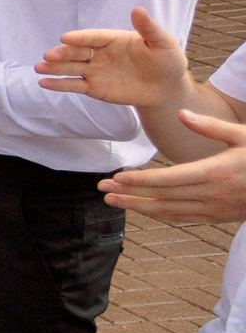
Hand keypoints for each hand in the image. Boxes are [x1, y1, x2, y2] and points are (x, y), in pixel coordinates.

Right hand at [37, 7, 189, 109]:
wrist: (167, 88)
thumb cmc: (167, 61)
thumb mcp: (162, 43)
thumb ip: (148, 28)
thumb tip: (138, 9)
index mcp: (113, 39)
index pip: (92, 37)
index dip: (79, 38)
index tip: (65, 37)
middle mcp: (100, 54)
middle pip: (77, 52)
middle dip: (62, 53)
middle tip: (48, 55)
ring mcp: (95, 71)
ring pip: (71, 68)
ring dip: (54, 68)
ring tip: (39, 68)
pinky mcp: (94, 88)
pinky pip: (74, 85)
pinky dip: (59, 85)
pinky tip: (44, 83)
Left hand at [100, 109, 245, 221]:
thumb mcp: (243, 136)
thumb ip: (211, 126)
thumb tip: (183, 114)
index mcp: (215, 172)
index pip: (168, 179)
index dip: (140, 180)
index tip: (117, 178)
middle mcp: (211, 194)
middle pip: (161, 197)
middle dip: (129, 194)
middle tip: (102, 189)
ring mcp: (214, 209)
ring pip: (168, 211)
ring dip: (138, 207)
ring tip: (113, 201)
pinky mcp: (217, 216)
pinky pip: (182, 218)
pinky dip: (159, 215)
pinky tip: (142, 210)